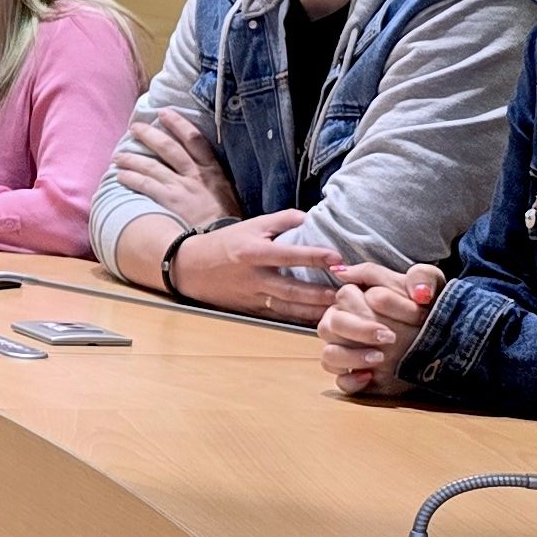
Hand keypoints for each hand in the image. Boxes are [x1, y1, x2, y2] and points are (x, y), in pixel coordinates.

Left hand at [111, 110, 239, 226]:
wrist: (225, 239)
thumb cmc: (228, 220)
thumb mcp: (227, 193)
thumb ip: (212, 178)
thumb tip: (197, 168)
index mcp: (213, 170)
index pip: (195, 139)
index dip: (178, 124)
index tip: (164, 113)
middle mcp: (196, 175)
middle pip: (169, 148)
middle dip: (150, 135)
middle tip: (135, 128)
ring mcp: (182, 188)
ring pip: (152, 166)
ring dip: (132, 159)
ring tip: (118, 156)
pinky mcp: (170, 202)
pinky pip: (146, 185)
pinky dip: (131, 179)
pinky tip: (120, 176)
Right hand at [170, 209, 340, 325]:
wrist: (190, 268)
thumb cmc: (224, 244)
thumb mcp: (250, 225)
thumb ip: (282, 220)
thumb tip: (311, 218)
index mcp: (253, 252)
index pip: (288, 255)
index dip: (314, 256)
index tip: (337, 258)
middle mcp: (253, 277)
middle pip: (291, 289)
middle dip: (320, 293)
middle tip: (346, 293)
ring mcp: (252, 297)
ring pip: (288, 307)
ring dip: (314, 310)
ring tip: (339, 309)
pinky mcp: (251, 310)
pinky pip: (279, 315)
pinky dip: (299, 318)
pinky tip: (318, 319)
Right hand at [319, 262, 442, 395]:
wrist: (450, 336)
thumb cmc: (432, 304)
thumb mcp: (428, 280)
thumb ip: (399, 271)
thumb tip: (359, 273)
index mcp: (356, 299)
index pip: (343, 296)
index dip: (363, 303)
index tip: (391, 310)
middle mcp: (346, 325)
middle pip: (329, 325)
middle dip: (358, 330)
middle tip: (389, 337)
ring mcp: (350, 352)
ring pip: (329, 355)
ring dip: (351, 356)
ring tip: (379, 358)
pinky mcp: (360, 377)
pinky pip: (341, 382)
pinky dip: (351, 381)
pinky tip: (369, 377)